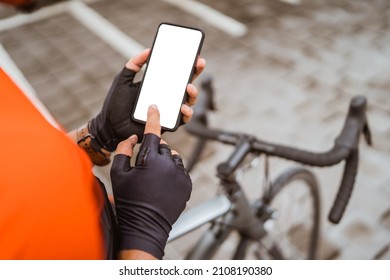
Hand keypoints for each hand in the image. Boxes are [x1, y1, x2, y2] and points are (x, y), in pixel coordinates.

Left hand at [89, 49, 205, 150]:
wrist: (110, 126)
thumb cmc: (116, 104)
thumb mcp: (123, 79)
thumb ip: (133, 64)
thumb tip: (148, 50)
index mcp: (158, 85)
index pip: (176, 73)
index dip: (187, 64)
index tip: (194, 54)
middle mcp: (166, 97)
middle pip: (186, 84)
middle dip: (195, 73)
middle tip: (198, 63)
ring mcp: (168, 110)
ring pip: (188, 101)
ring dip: (193, 94)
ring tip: (189, 88)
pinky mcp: (167, 124)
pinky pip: (182, 119)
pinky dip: (186, 113)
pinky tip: (183, 107)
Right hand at [110, 105, 191, 258]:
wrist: (145, 225)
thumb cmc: (128, 200)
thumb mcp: (118, 174)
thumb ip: (124, 151)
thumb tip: (133, 138)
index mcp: (149, 159)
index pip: (152, 131)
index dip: (153, 118)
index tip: (155, 108)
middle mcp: (168, 163)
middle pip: (162, 145)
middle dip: (154, 149)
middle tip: (145, 164)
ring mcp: (180, 174)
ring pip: (173, 156)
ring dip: (165, 160)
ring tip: (155, 176)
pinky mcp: (187, 183)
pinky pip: (180, 169)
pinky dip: (173, 171)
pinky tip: (163, 184)